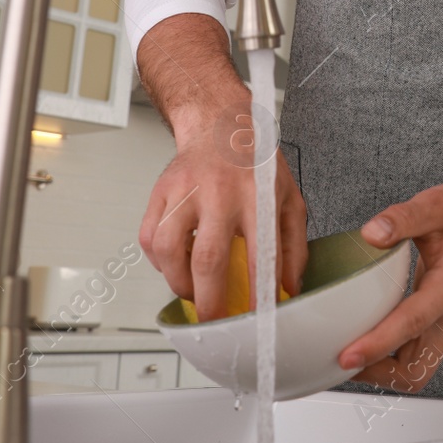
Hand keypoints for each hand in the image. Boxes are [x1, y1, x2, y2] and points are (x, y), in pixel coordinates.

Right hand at [138, 89, 308, 321]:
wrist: (219, 123)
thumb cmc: (255, 162)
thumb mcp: (289, 197)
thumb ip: (294, 245)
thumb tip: (288, 287)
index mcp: (257, 195)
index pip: (259, 253)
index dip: (258, 291)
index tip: (257, 317)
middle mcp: (218, 193)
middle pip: (207, 259)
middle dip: (209, 300)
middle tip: (215, 320)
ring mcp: (185, 192)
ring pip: (168, 250)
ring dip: (179, 283)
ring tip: (194, 292)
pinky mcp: (160, 192)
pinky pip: (148, 237)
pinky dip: (159, 261)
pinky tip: (175, 265)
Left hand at [337, 181, 442, 392]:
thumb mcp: (436, 204)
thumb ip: (402, 218)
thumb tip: (370, 234)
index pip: (413, 323)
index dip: (379, 343)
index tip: (348, 356)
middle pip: (416, 369)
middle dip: (378, 372)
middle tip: (340, 360)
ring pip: (415, 370)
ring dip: (382, 370)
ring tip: (348, 355)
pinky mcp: (439, 324)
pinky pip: (414, 357)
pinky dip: (389, 358)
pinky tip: (366, 340)